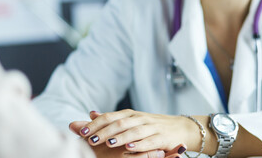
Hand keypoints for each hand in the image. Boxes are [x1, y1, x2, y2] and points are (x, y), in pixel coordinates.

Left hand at [74, 109, 195, 153]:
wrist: (180, 127)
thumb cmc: (150, 125)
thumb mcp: (130, 120)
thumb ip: (111, 119)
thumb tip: (90, 113)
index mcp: (130, 114)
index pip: (110, 116)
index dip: (96, 124)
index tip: (82, 132)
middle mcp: (139, 118)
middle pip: (120, 123)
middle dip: (105, 131)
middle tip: (91, 139)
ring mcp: (151, 127)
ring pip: (134, 131)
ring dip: (120, 137)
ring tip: (108, 143)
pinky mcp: (163, 137)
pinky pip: (150, 141)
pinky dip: (139, 145)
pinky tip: (130, 148)